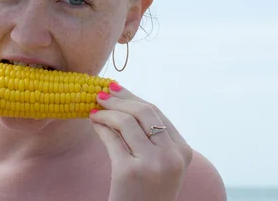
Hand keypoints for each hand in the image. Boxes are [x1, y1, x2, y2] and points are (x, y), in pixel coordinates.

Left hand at [89, 83, 192, 200]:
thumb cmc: (146, 192)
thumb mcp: (159, 163)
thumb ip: (149, 135)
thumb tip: (122, 97)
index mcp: (183, 151)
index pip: (156, 113)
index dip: (133, 97)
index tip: (115, 88)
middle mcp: (172, 156)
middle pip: (143, 112)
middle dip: (119, 99)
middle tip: (100, 94)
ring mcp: (153, 164)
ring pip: (126, 121)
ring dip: (106, 111)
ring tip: (94, 110)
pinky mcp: (130, 171)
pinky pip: (111, 139)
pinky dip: (100, 127)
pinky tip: (94, 124)